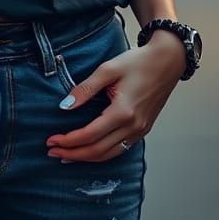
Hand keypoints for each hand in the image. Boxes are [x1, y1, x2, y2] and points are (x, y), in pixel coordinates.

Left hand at [46, 33, 185, 162]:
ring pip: (109, 155)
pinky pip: (119, 149)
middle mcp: (133, 126)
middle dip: (73, 153)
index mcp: (123, 112)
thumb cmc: (138, 62)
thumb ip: (85, 89)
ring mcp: (140, 130)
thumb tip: (64, 106)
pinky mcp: (143, 130)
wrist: (167, 61)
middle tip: (52, 152)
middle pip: (98, 151)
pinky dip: (101, 154)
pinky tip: (89, 150)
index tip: (51, 140)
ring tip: (66, 155)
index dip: (69, 140)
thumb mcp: (108, 69)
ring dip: (86, 158)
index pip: (90, 135)